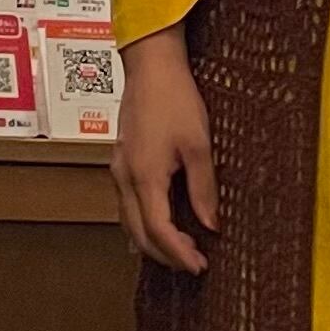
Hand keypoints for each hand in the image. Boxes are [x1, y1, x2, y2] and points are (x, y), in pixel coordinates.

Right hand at [111, 26, 216, 273]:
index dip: (179, 253)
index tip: (200, 265)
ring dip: (152, 241)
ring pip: (129, 221)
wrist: (150, 65)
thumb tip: (210, 223)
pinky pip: (127, 204)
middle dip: (164, 255)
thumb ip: (204, 189)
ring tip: (181, 249)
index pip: (158, 231)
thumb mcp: (199, 145)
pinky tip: (162, 223)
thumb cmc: (174, 97)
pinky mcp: (122, 161)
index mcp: (144, 176)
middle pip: (138, 233)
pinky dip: (144, 222)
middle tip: (193, 264)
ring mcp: (119, 170)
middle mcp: (124, 178)